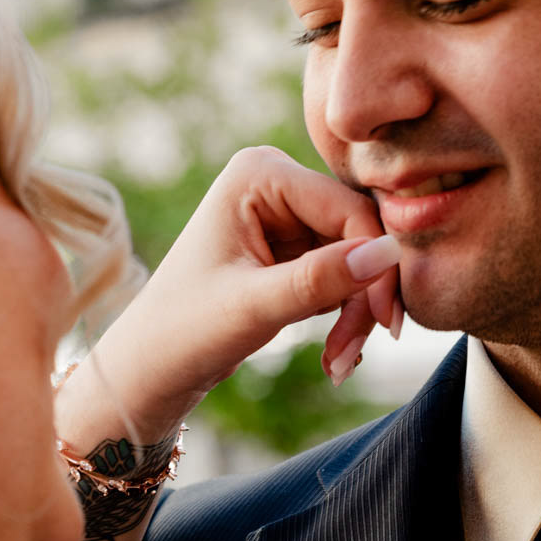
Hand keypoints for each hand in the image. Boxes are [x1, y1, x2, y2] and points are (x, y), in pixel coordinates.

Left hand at [65, 147, 401, 445]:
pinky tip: (334, 352)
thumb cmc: (185, 332)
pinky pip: (344, 274)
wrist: (152, 367)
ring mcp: (285, 213)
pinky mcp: (293, 246)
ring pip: (358, 259)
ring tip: (337, 363)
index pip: (349, 210)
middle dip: (364, 299)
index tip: (384, 325)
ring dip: (357, 314)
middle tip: (351, 357)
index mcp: (258, 173)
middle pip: (358, 234)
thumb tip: (388, 252)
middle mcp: (275, 181)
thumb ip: (321, 279)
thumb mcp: (253, 307)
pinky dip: (346, 315)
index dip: (376, 266)